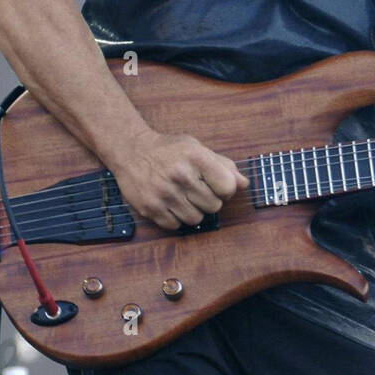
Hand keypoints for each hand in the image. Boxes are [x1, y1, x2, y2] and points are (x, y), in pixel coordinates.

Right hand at [110, 126, 249, 230]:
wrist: (131, 151)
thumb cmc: (169, 150)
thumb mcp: (197, 148)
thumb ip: (222, 165)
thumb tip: (243, 184)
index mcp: (195, 158)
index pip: (227, 187)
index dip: (226, 189)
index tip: (217, 185)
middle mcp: (180, 176)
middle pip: (214, 206)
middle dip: (209, 200)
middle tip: (197, 191)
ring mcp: (164, 194)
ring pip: (196, 219)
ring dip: (193, 211)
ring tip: (183, 197)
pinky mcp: (150, 208)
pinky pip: (176, 225)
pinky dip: (176, 218)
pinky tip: (170, 203)